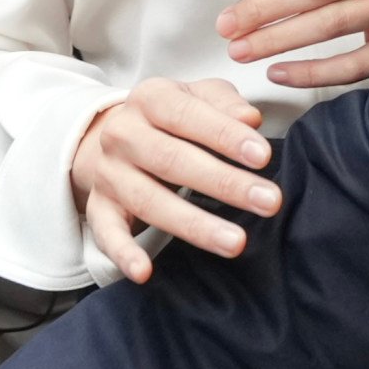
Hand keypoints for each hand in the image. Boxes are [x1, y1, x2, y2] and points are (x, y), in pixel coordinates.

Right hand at [70, 78, 276, 283]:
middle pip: (172, 160)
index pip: (187, 115)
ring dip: (194, 225)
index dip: (225, 136)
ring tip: (235, 242)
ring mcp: (109, 173)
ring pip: (150, 202)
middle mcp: (123, 134)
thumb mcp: (198, 96)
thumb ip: (225, 103)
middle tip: (269, 201)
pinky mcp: (100, 208)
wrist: (112, 135)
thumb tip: (250, 119)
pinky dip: (123, 253)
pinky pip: (108, 233)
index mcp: (149, 99)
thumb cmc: (171, 117)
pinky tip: (144, 272)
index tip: (263, 156)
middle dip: (224, 183)